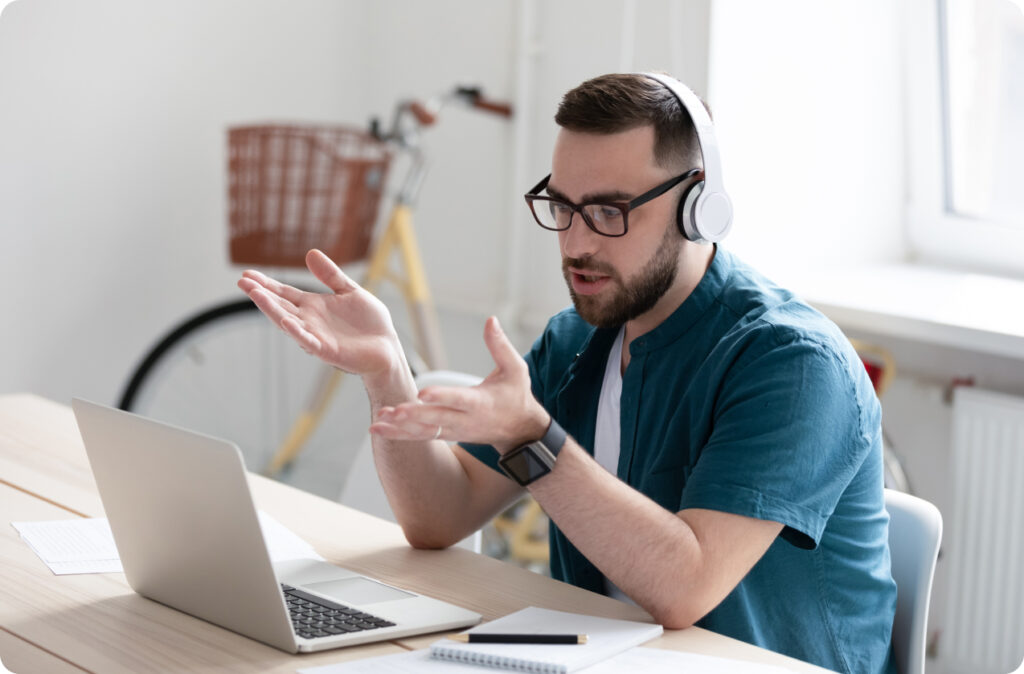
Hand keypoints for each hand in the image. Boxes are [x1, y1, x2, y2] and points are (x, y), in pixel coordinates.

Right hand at [237, 249, 403, 376]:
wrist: (387, 347)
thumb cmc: (370, 323)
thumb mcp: (350, 291)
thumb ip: (331, 275)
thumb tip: (311, 252)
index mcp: (314, 306)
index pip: (284, 293)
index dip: (267, 284)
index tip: (247, 275)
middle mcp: (310, 321)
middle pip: (280, 306)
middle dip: (261, 294)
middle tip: (242, 282)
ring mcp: (316, 336)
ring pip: (288, 322)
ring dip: (272, 310)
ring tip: (255, 295)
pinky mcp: (327, 350)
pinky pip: (309, 341)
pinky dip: (297, 332)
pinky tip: (285, 321)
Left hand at [370, 316, 549, 450]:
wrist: (520, 430)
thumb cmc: (516, 395)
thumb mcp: (516, 369)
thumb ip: (500, 345)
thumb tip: (490, 319)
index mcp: (481, 402)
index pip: (459, 398)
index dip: (441, 396)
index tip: (422, 392)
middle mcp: (466, 419)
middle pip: (437, 418)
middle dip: (414, 415)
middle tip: (393, 410)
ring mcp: (455, 430)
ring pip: (425, 431)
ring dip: (400, 427)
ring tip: (378, 421)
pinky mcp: (447, 435)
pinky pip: (421, 436)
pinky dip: (399, 434)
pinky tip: (378, 428)